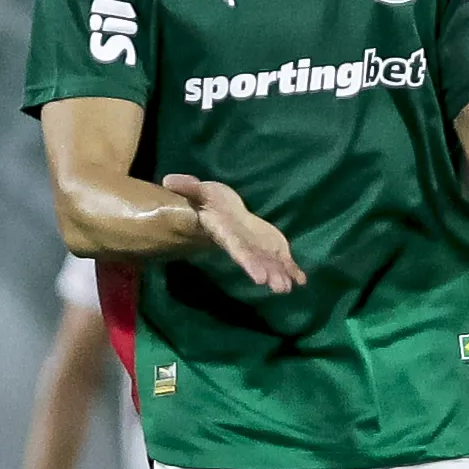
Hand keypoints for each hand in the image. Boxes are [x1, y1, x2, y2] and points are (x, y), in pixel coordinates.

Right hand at [163, 173, 303, 291]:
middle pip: (255, 261)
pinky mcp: (269, 246)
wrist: (222, 210)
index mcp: (226, 233)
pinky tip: (301, 280)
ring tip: (290, 287)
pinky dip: (291, 269)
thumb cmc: (209, 200)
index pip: (237, 249)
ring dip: (280, 275)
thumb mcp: (200, 191)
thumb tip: (168, 180)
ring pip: (269, 264)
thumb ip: (188, 188)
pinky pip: (281, 260)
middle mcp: (243, 245)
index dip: (248, 261)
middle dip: (266, 273)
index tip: (258, 277)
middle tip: (279, 288)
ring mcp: (257, 248)